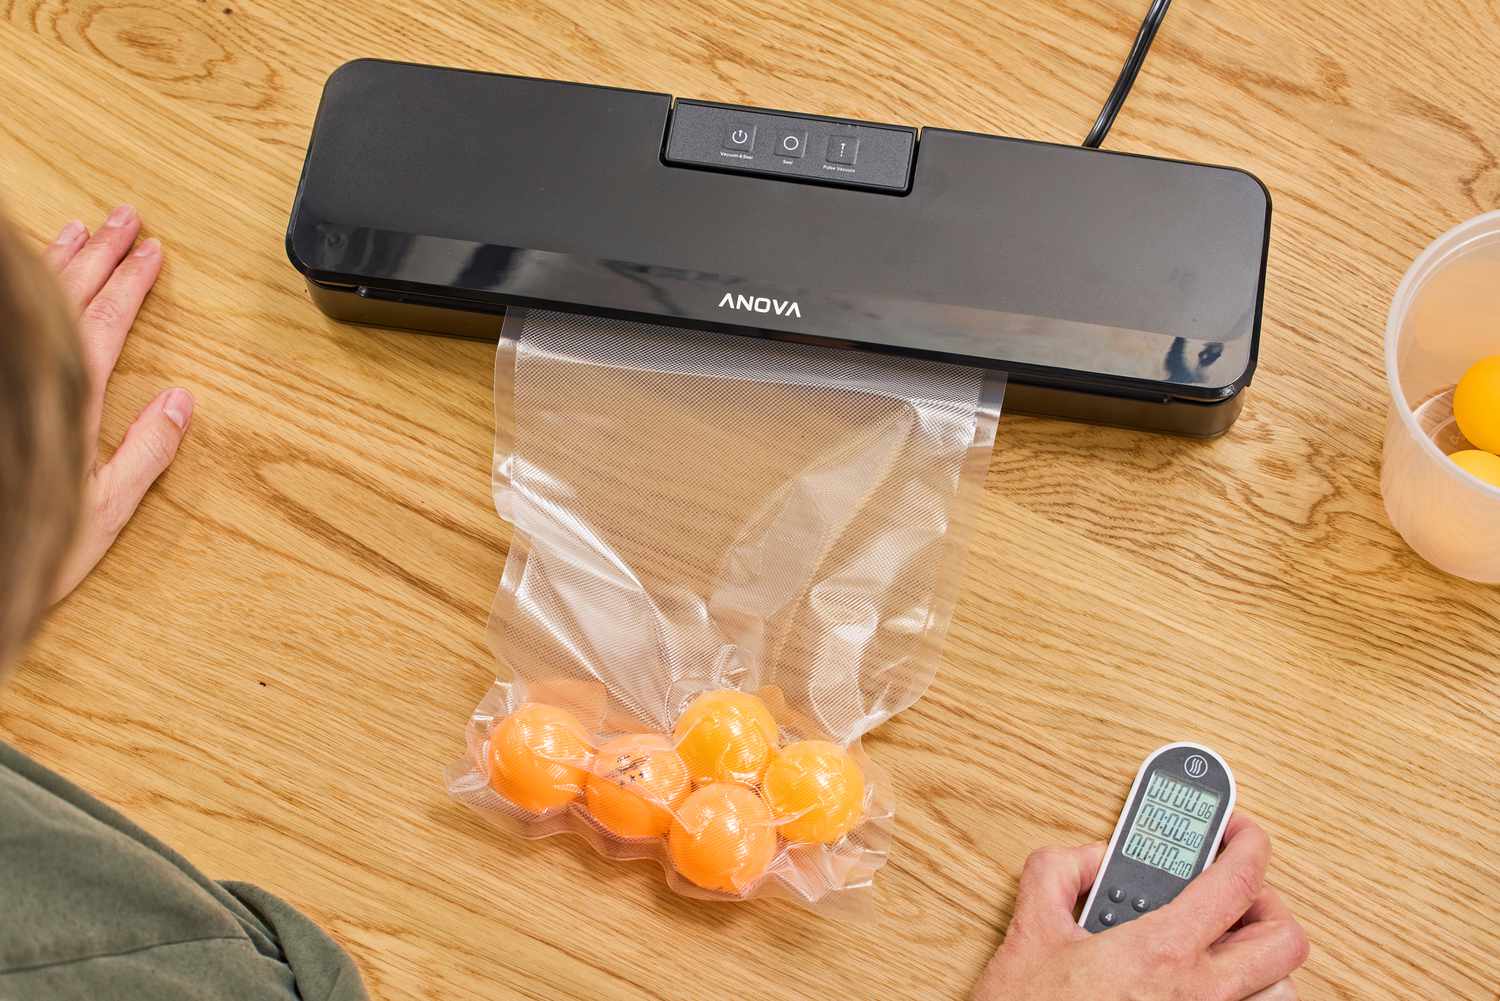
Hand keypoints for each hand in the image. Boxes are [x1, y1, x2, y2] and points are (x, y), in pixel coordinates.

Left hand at [42, 206, 193, 600]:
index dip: (133, 282)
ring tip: (82, 229)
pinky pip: (8, 316)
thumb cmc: (24, 541)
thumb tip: (181, 402)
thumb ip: (146, 453)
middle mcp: (32, 370)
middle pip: (70, 294)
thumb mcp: (104, 509)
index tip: (154, 251)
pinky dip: (27, 287)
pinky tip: (32, 275)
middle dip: (103, 252)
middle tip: (125, 217)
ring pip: (33, 297)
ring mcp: (7, 370)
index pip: (107, 319)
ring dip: (61, 259)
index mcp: (72, 395)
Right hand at [973, 814, 1308, 1000]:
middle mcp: (1199, 995)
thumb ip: (1058, 874)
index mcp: (1162, 952)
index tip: (1239, 831)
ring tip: (1223, 942)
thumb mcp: (1030, 934)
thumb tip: (1088, 858)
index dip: (1249, 842)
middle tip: (1232, 891)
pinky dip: (1243, 995)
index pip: (1239, 881)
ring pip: (1278, 990)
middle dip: (1267, 902)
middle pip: (1284, 940)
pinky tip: (1203, 983)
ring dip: (1260, 959)